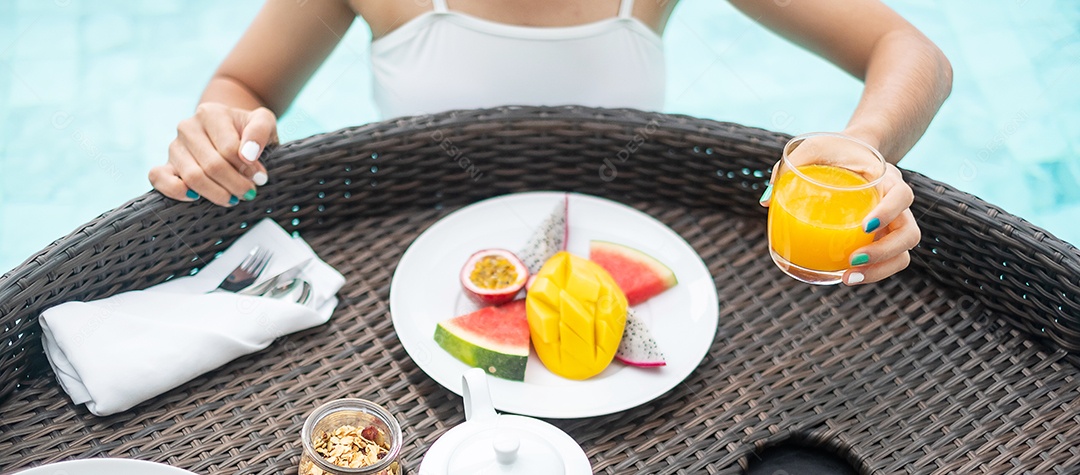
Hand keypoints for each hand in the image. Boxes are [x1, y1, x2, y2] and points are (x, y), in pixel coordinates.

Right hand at [148, 103, 276, 206]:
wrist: (228, 130)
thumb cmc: (246, 129)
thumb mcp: (263, 121)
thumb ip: (260, 131)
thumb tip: (248, 155)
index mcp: (211, 113)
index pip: (229, 148)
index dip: (247, 168)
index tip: (260, 177)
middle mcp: (188, 127)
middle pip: (212, 165)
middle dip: (235, 184)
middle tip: (249, 193)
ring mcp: (174, 147)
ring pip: (192, 177)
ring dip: (216, 193)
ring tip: (233, 198)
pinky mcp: (165, 164)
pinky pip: (158, 178)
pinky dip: (175, 191)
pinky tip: (195, 198)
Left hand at [759, 134, 920, 285]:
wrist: (851, 152)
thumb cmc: (832, 150)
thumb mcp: (812, 148)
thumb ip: (790, 167)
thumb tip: (766, 201)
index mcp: (887, 179)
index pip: (902, 196)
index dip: (889, 212)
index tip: (864, 224)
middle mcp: (897, 204)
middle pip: (909, 234)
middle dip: (884, 253)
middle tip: (852, 260)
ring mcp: (892, 224)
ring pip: (902, 254)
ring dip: (879, 271)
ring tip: (846, 278)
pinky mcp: (881, 239)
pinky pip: (886, 262)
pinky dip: (871, 274)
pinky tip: (843, 277)